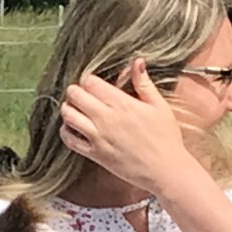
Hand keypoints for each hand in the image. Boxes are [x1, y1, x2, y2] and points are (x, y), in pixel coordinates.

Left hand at [58, 64, 203, 199]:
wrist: (165, 170)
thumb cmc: (165, 138)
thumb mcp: (159, 106)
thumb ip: (144, 83)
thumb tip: (137, 61)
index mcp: (121, 103)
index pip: (90, 82)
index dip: (89, 80)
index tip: (94, 84)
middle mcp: (105, 118)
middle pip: (75, 95)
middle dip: (76, 92)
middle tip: (83, 96)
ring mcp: (98, 137)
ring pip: (68, 115)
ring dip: (69, 109)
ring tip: (78, 110)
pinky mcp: (95, 154)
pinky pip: (69, 140)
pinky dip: (66, 131)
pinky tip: (74, 128)